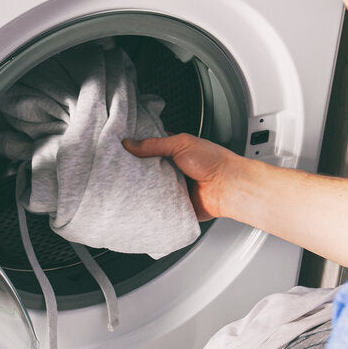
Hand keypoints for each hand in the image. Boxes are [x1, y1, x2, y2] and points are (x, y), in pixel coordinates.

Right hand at [123, 134, 244, 219]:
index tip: (119, 148)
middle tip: (119, 168)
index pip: (149, 148)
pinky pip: (158, 205)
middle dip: (135, 169)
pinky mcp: (175, 204)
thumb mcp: (181, 143)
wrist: (228, 186)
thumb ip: (155, 144)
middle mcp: (173, 169)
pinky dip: (151, 204)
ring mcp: (173, 187)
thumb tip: (129, 144)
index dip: (136, 148)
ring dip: (142, 187)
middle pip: (146, 169)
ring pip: (150, 188)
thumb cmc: (214, 161)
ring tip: (127, 184)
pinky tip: (142, 200)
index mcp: (174, 151)